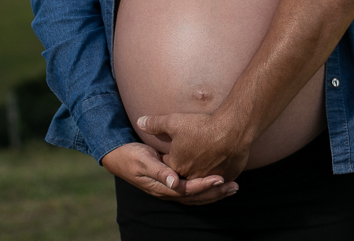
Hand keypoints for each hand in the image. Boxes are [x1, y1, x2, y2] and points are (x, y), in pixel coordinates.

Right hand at [101, 141, 239, 203]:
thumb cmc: (132, 156)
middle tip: (234, 186)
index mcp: (162, 186)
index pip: (188, 190)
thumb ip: (159, 171)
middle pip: (196, 197)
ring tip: (233, 187)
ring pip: (196, 195)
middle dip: (215, 193)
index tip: (220, 178)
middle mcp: (168, 190)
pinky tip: (220, 181)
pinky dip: (207, 187)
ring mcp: (171, 188)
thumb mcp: (143, 161)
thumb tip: (174, 182)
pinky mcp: (173, 182)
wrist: (119, 156)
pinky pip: (193, 189)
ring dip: (214, 192)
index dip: (204, 185)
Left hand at [137, 111, 251, 184]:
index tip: (174, 149)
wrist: (232, 129)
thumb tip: (139, 122)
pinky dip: (221, 172)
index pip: (170, 167)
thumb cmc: (202, 126)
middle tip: (190, 156)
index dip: (171, 158)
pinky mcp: (229, 174)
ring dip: (204, 173)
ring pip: (206, 178)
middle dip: (186, 167)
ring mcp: (212, 177)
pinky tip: (222, 164)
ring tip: (205, 163)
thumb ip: (155, 124)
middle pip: (187, 175)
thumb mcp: (174, 121)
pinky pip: (223, 176)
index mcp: (178, 167)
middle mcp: (193, 176)